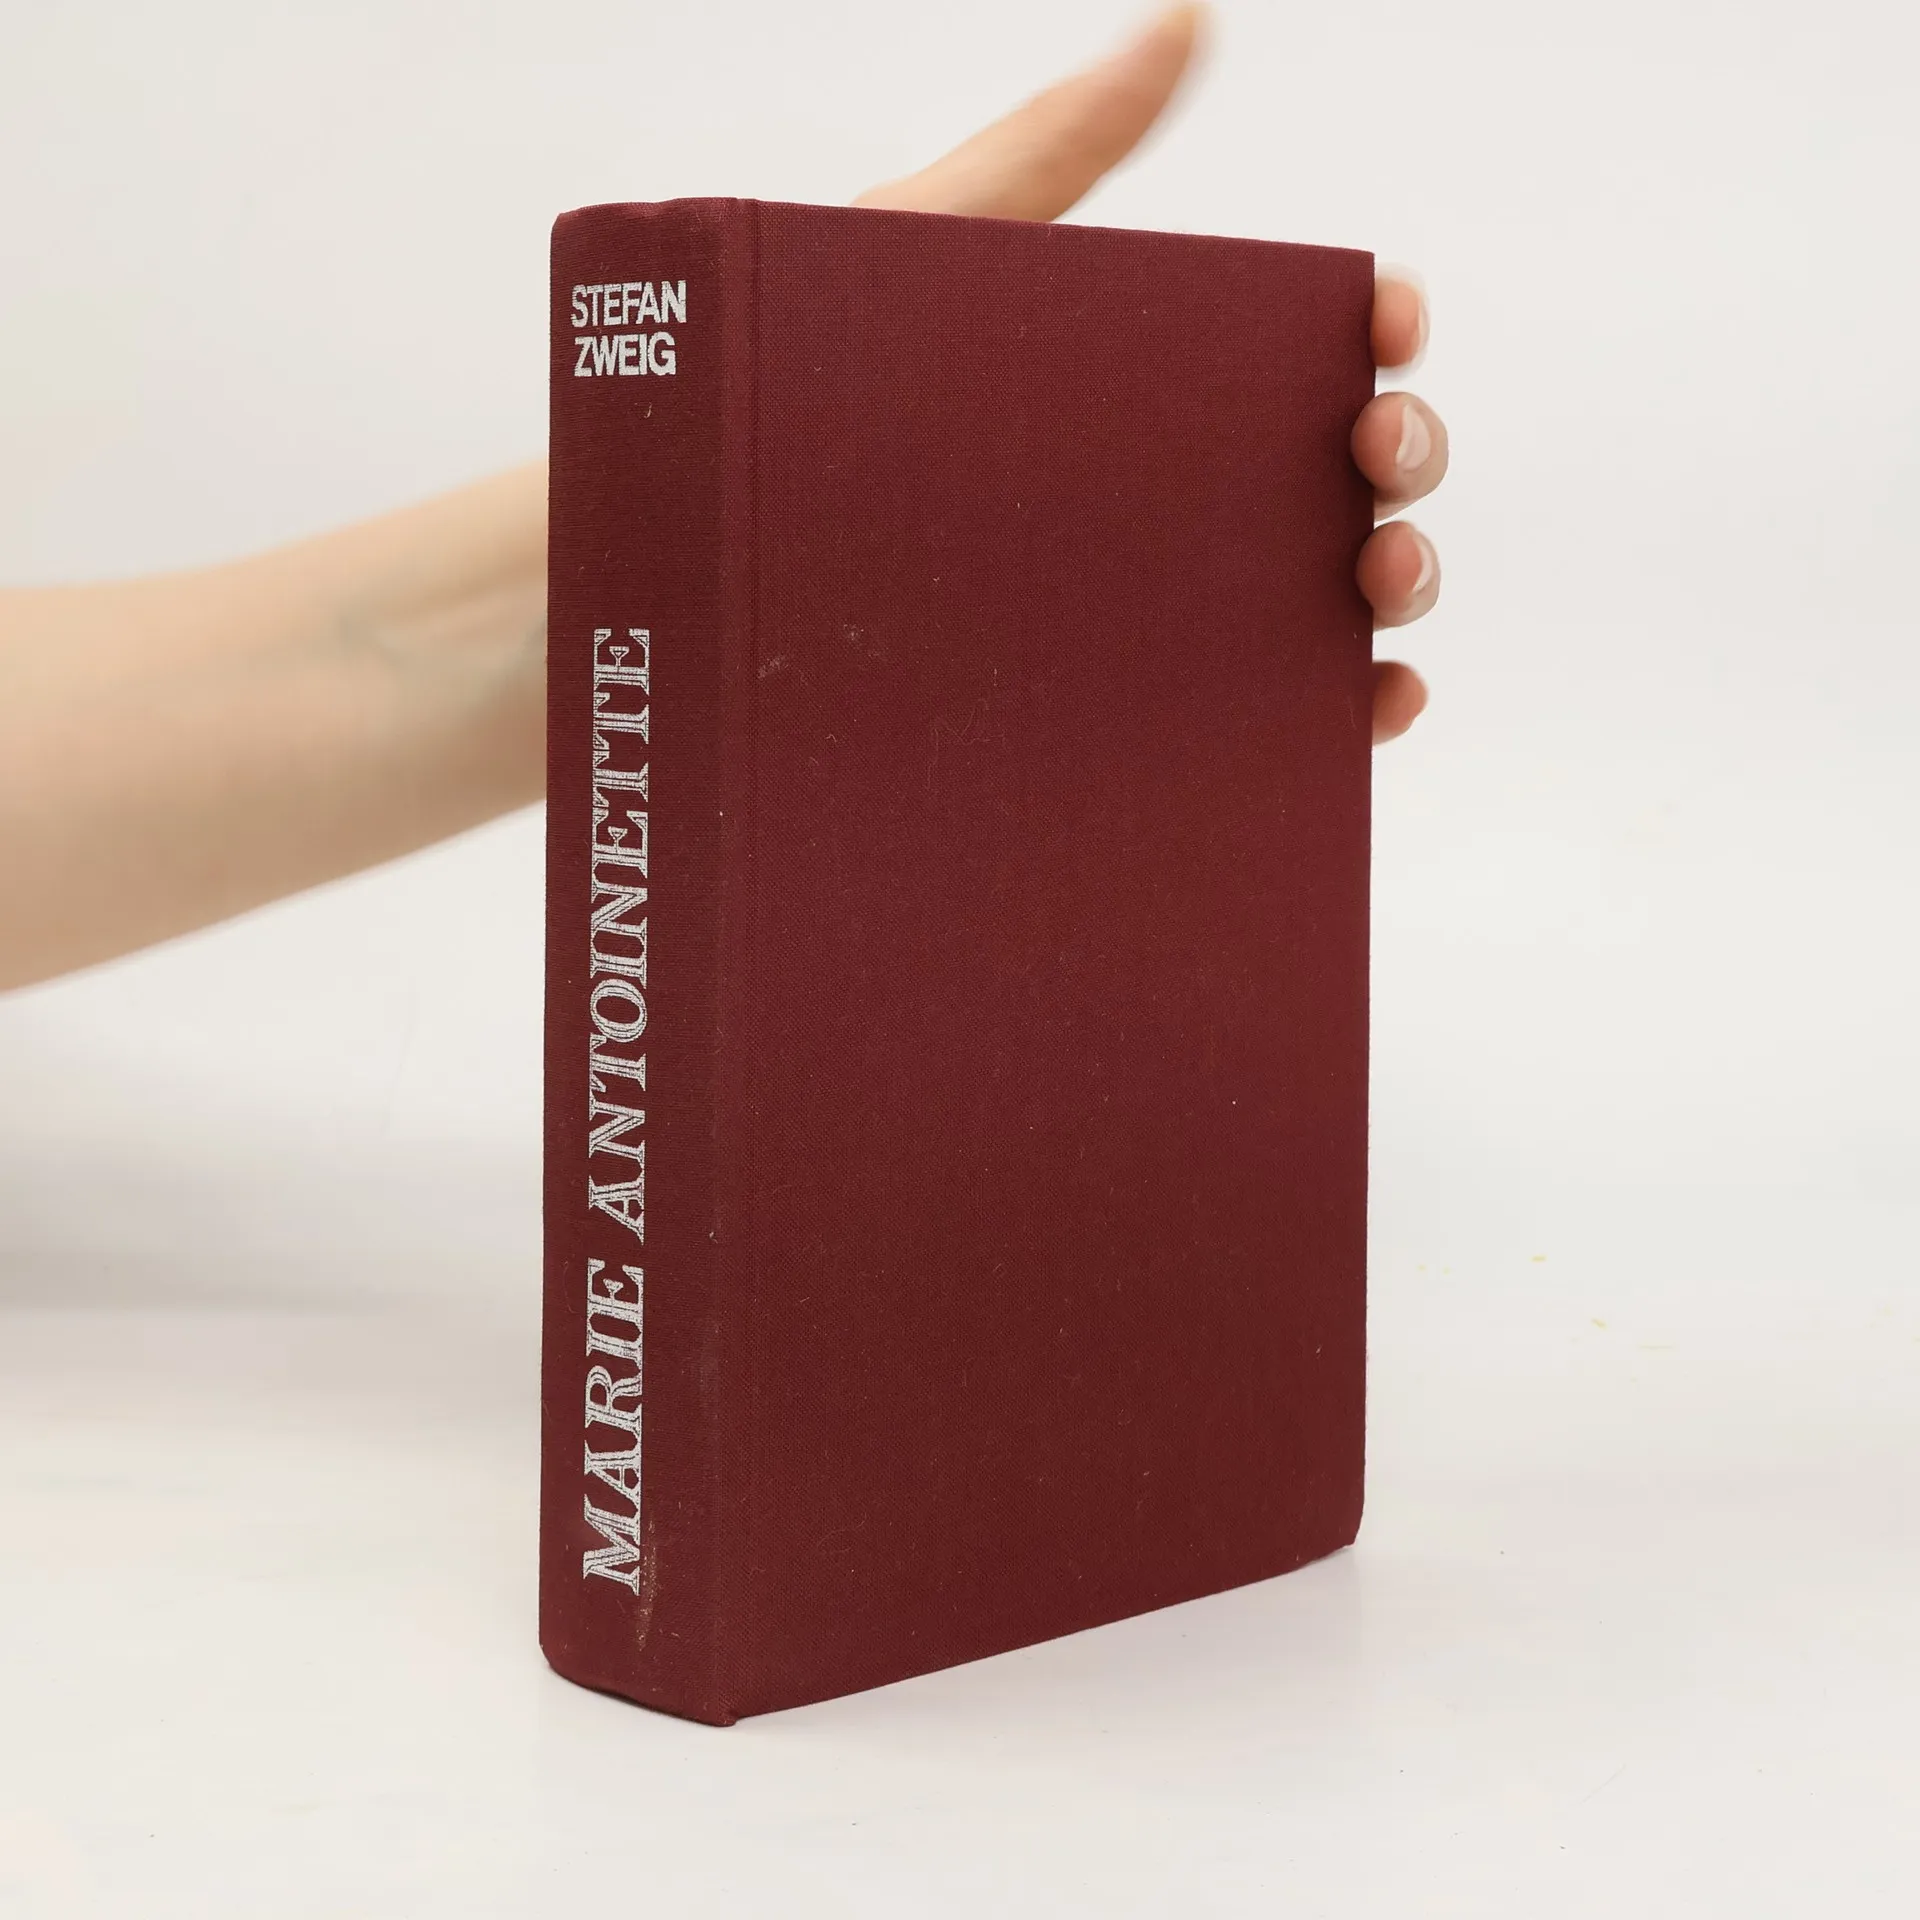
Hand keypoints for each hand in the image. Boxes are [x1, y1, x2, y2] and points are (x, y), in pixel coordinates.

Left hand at [854, 2, 1443, 744]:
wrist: (700, 569)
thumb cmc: (799, 400)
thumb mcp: (925, 255)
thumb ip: (1053, 149)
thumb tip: (1184, 18)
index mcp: (1146, 388)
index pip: (1302, 348)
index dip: (1374, 328)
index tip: (1385, 322)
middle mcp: (1169, 498)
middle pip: (1342, 473)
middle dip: (1400, 454)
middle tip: (1372, 457)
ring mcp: (1157, 611)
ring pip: (1328, 600)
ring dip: (1395, 585)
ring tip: (1376, 582)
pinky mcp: (1130, 713)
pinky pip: (1268, 722)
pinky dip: (1348, 713)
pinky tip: (1367, 702)